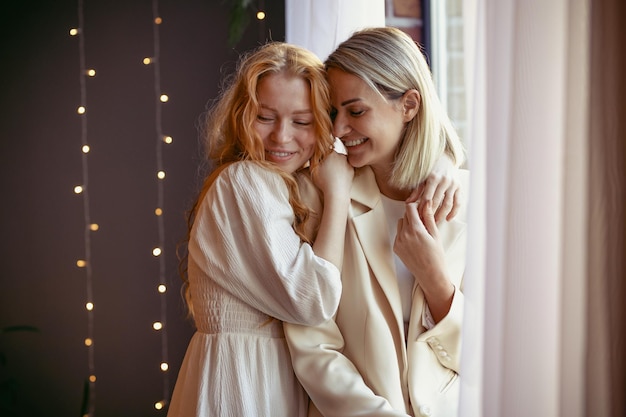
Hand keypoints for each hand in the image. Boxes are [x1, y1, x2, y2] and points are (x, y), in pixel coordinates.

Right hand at [312, 150, 353, 197]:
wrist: (336, 192)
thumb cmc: (324, 181)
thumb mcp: (313, 169)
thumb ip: (314, 158)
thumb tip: (315, 153)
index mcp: (331, 153)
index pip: (326, 151)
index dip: (322, 157)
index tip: (321, 163)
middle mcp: (341, 156)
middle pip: (334, 156)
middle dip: (330, 161)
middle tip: (326, 170)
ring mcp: (348, 163)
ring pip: (340, 162)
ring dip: (337, 166)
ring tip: (332, 175)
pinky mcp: (352, 171)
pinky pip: (346, 168)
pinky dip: (342, 171)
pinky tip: (337, 177)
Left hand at [394, 200, 453, 321]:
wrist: (430, 275)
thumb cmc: (436, 255)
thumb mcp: (435, 234)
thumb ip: (428, 217)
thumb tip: (426, 202)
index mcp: (415, 229)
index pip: (409, 207)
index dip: (416, 206)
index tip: (422, 208)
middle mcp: (404, 234)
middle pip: (405, 215)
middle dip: (413, 215)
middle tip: (424, 222)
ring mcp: (398, 241)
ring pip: (401, 224)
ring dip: (408, 224)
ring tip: (420, 233)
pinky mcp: (396, 248)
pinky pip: (398, 234)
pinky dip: (405, 234)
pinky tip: (415, 242)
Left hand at [406, 154, 460, 222]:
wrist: (446, 158)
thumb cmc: (431, 169)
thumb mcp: (422, 177)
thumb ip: (416, 191)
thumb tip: (408, 203)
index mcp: (433, 178)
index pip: (427, 198)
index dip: (422, 210)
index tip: (418, 218)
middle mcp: (444, 181)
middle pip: (437, 202)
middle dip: (430, 214)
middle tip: (425, 223)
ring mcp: (453, 184)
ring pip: (448, 204)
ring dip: (441, 215)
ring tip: (435, 223)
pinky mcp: (460, 187)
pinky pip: (458, 202)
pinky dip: (454, 212)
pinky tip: (448, 219)